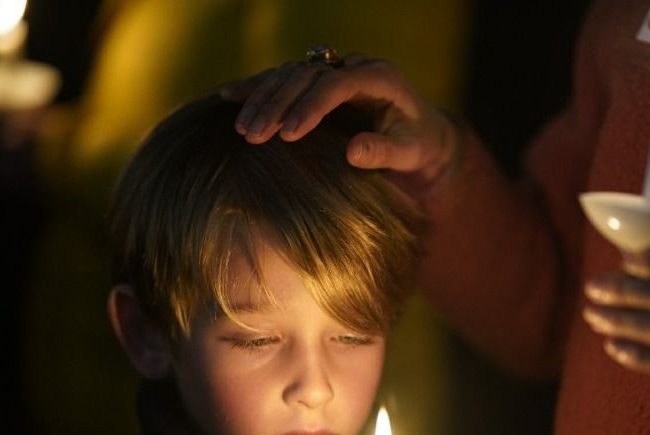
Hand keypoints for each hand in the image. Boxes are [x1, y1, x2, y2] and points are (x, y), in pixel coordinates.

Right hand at [220, 54, 460, 196]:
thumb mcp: (409, 152)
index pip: (337, 84)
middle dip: (278, 104)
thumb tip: (352, 153)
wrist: (420, 134)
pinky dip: (257, 88)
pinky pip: (283, 78)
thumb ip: (384, 152)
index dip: (311, 106)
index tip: (289, 135)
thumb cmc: (418, 144)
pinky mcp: (319, 81)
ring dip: (263, 98)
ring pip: (290, 73)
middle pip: (307, 75)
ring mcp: (334, 70)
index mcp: (379, 77)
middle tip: (255, 135)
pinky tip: (229, 97)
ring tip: (243, 129)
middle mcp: (354, 66)